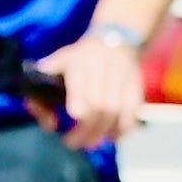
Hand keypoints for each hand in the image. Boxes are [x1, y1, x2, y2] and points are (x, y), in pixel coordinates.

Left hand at [32, 33, 142, 147]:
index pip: (82, 87)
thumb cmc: (80, 57)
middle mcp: (104, 68)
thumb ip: (44, 87)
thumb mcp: (59, 62)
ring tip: (92, 143)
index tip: (71, 121)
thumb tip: (44, 116)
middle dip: (87, 130)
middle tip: (75, 143)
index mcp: (80, 62)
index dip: (79, 107)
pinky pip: (133, 111)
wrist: (116, 37)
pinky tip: (113, 137)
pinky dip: (124, 128)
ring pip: (117, 112)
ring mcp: (123, 77)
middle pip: (99, 106)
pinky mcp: (137, 85)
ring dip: (104, 133)